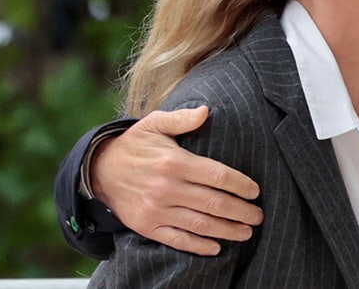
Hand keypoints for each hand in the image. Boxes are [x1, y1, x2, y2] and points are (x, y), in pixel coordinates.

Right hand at [91, 106, 263, 255]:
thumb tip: (207, 111)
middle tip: (258, 215)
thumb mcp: (154, 124)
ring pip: (200, 224)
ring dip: (227, 230)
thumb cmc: (135, 145)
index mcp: (174, 162)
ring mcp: (157, 210)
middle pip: (214, 203)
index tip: (256, 191)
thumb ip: (182, 118)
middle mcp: (167, 188)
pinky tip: (216, 247)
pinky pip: (178, 240)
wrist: (99, 170)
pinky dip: (199, 246)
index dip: (240, 184)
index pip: (217, 175)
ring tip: (246, 231)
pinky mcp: (147, 226)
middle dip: (241, 211)